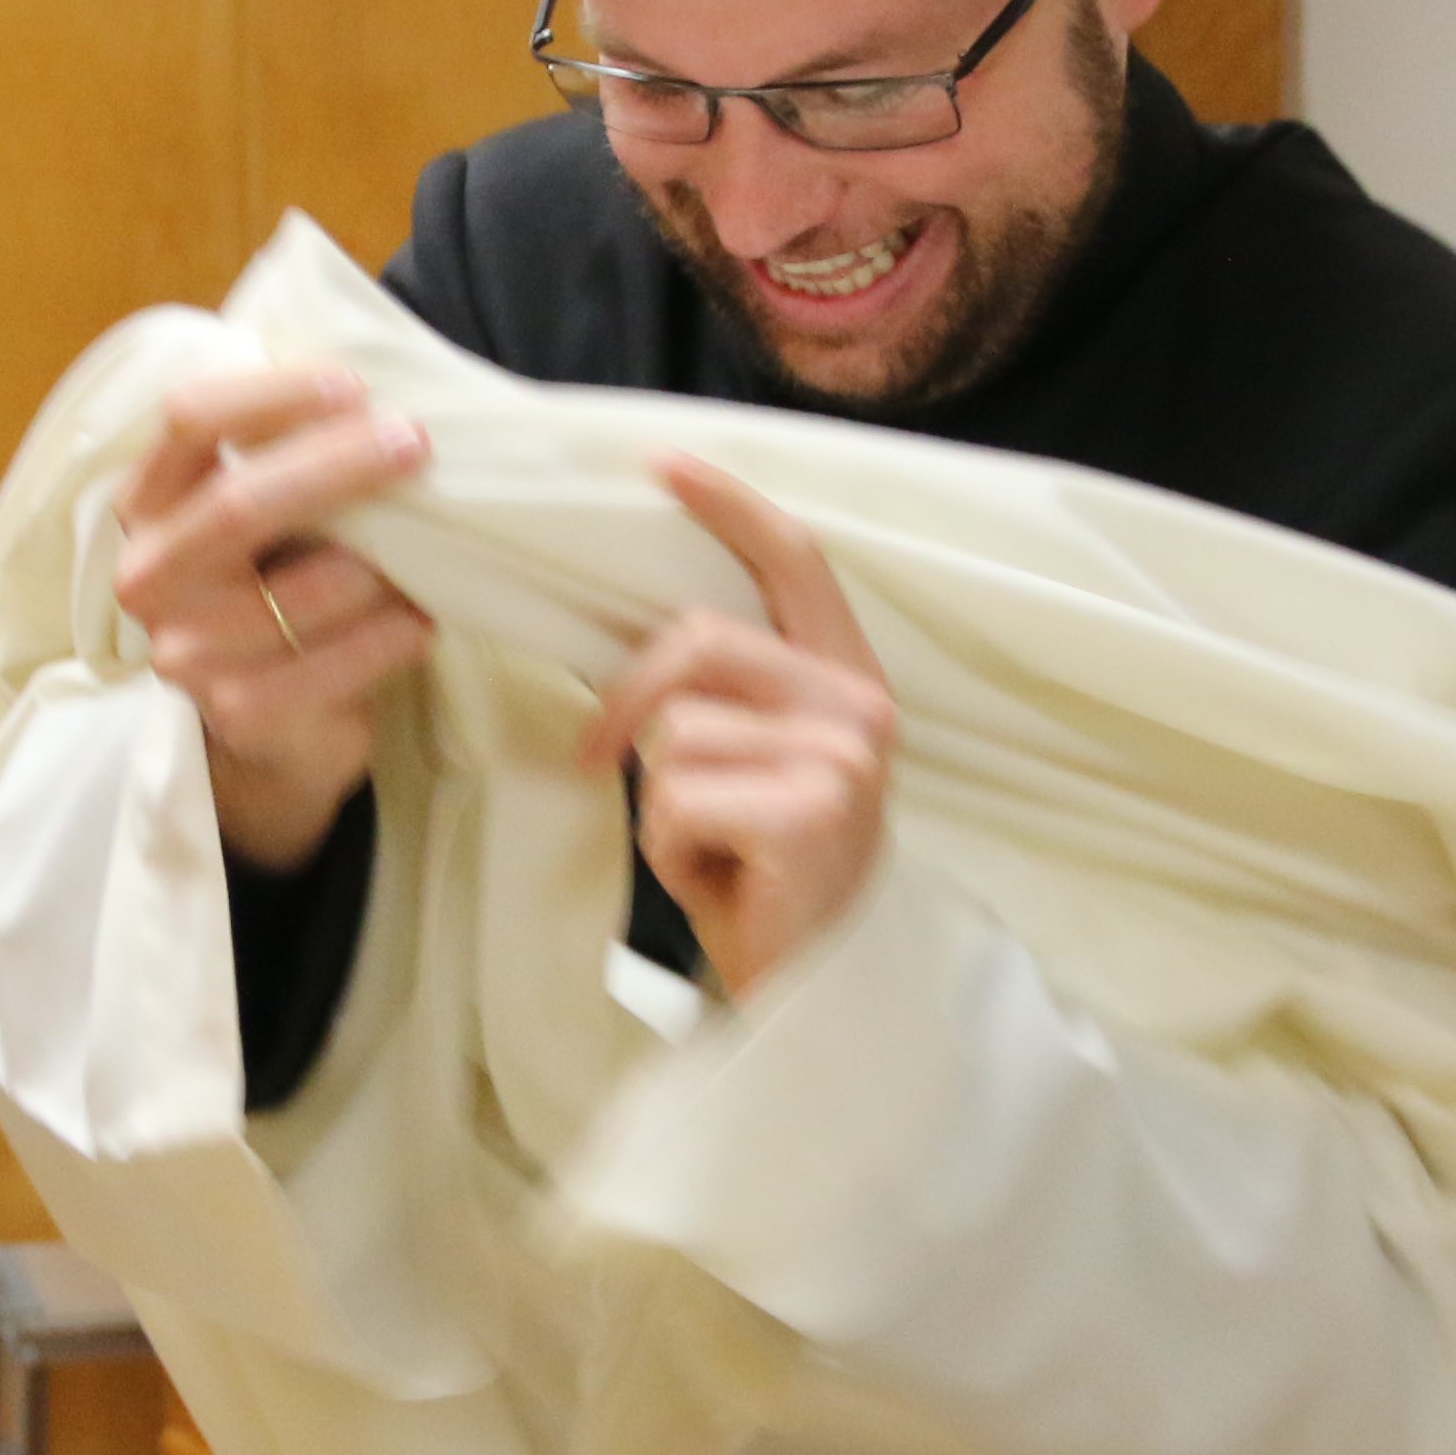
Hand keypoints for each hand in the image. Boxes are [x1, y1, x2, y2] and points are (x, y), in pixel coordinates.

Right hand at [116, 369, 435, 868]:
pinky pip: (348, 657)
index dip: (271, 395)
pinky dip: (399, 630)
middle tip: (415, 442)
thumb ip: (280, 453)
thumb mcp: (257, 513)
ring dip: (388, 564)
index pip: (187, 420)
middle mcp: (148, 576)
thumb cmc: (272, 586)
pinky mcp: (242, 713)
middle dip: (340, 465)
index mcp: (147, 504)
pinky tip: (418, 618)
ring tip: (422, 556)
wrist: (264, 725)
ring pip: (315, 586)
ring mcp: (188, 653)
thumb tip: (377, 388)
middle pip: (241, 503)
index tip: (352, 386)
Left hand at [578, 456, 894, 1000]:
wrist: (815, 989)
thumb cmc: (765, 874)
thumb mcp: (747, 764)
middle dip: (628, 702)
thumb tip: (630, 631)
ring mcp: (844, 755)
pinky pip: (677, 796)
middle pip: (697, 640)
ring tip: (707, 847)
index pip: (794, 561)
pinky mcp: (814, 810)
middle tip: (596, 758)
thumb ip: (721, 690)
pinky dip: (669, 847)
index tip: (663, 466)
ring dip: (658, 801)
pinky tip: (720, 878)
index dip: (729, 506)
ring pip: (676, 731)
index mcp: (845, 677)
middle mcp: (860, 703)